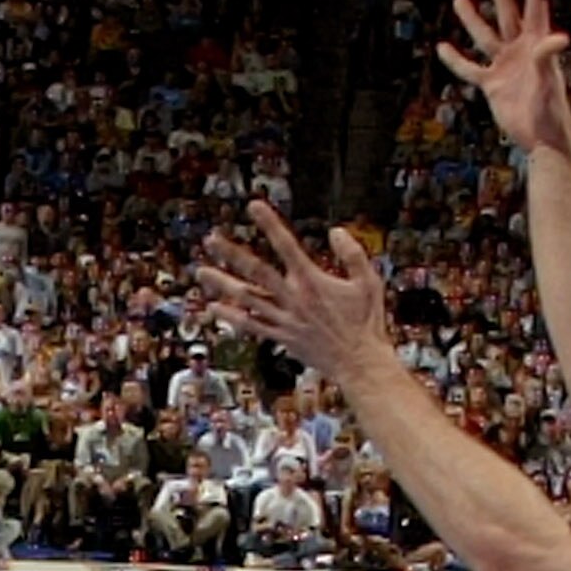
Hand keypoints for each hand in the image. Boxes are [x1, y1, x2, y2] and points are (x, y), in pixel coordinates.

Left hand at [201, 208, 388, 377]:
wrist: (361, 364)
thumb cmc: (368, 323)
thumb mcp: (369, 283)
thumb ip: (353, 254)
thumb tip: (335, 231)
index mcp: (313, 282)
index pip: (286, 245)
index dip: (269, 224)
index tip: (254, 206)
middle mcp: (294, 299)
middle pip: (257, 272)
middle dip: (232, 254)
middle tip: (211, 240)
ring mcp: (286, 320)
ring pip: (248, 299)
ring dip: (223, 284)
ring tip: (201, 271)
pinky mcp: (284, 338)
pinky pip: (253, 326)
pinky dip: (233, 317)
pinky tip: (214, 308)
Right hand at [434, 0, 570, 154]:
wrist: (543, 140)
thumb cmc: (552, 111)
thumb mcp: (548, 80)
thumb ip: (548, 56)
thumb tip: (561, 37)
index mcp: (537, 44)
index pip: (536, 7)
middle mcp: (521, 51)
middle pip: (509, 14)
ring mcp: (505, 66)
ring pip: (486, 36)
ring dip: (473, 19)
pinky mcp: (492, 85)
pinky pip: (470, 69)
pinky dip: (456, 60)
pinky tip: (443, 47)